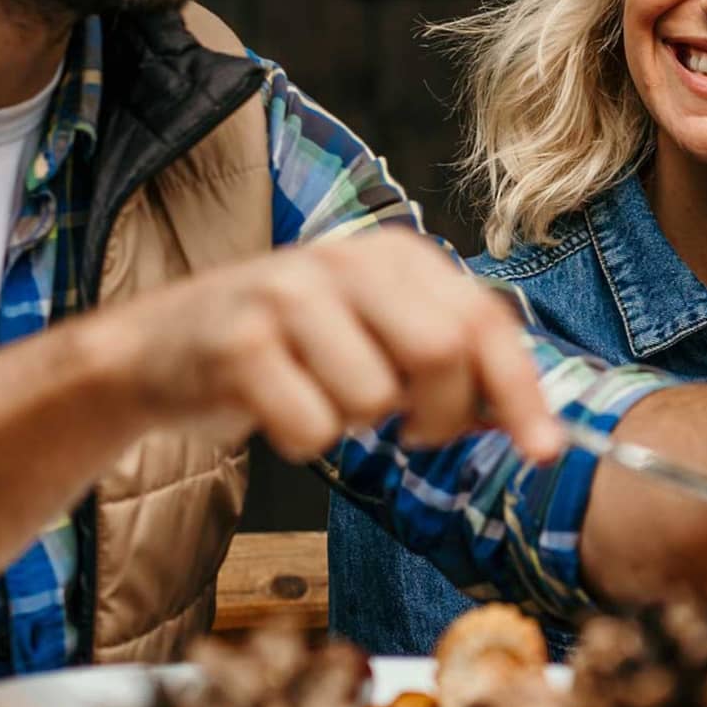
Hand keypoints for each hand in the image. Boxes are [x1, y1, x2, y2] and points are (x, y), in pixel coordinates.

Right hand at [85, 230, 563, 462]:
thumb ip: (451, 363)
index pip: (486, 322)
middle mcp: (350, 260)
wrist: (162, 347)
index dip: (521, 392)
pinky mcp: (240, 341)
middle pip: (444, 352)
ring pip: (375, 398)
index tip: (544, 450)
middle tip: (412, 433)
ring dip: (357, 426)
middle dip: (441, 417)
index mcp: (399, 255)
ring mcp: (290, 294)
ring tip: (322, 396)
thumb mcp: (379, 334)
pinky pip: (312, 427)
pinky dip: (304, 441)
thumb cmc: (293, 350)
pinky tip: (278, 407)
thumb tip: (529, 421)